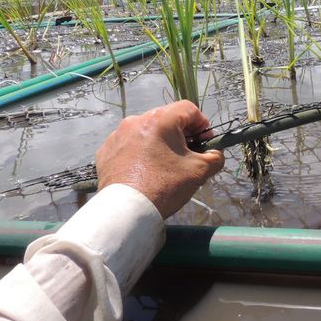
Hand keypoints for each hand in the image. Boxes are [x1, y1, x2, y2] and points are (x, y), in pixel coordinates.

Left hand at [95, 100, 224, 217]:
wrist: (127, 210)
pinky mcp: (105, 151)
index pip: (188, 109)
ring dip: (159, 142)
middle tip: (188, 154)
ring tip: (164, 164)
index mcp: (160, 119)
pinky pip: (128, 145)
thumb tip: (215, 154)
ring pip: (146, 132)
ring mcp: (117, 135)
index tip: (205, 142)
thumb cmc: (165, 185)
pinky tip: (144, 170)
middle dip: (181, 134)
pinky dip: (139, 152)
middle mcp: (136, 120)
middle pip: (166, 119)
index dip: (202, 124)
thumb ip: (214, 157)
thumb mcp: (199, 171)